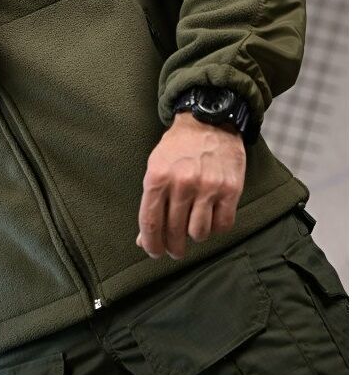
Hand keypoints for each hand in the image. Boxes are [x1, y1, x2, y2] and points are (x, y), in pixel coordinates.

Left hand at [136, 111, 245, 259]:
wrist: (209, 121)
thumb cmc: (178, 148)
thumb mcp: (156, 167)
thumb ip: (151, 202)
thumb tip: (144, 239)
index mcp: (158, 177)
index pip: (151, 222)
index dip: (151, 243)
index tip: (154, 252)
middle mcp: (182, 183)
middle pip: (174, 231)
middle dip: (173, 247)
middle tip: (175, 250)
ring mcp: (207, 186)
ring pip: (199, 233)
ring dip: (195, 235)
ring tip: (194, 227)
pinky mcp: (230, 189)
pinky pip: (223, 225)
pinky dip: (216, 227)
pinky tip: (211, 218)